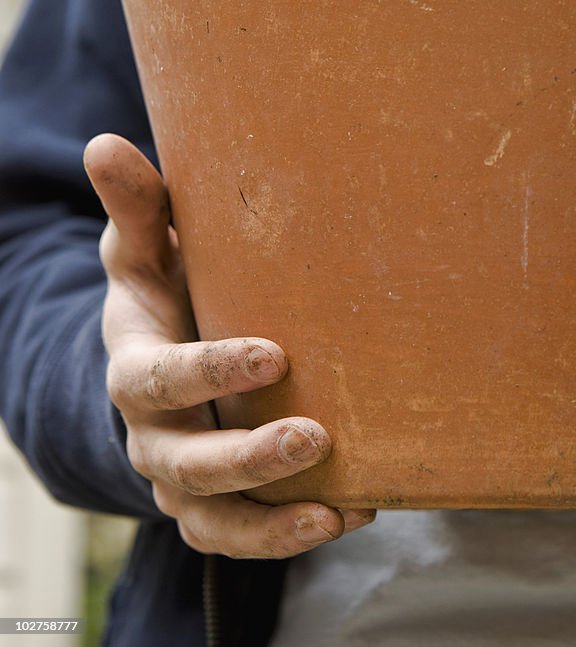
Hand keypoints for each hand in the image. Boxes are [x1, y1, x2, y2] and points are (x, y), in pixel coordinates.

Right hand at [85, 134, 374, 558]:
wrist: (162, 369)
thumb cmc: (166, 299)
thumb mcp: (147, 255)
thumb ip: (140, 211)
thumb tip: (110, 144)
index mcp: (136, 370)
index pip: (160, 380)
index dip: (211, 372)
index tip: (274, 354)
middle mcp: (153, 436)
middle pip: (187, 464)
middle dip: (249, 456)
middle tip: (314, 437)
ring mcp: (181, 481)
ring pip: (213, 520)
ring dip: (274, 522)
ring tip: (338, 511)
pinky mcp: (211, 509)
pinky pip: (241, 538)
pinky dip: (288, 536)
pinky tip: (352, 514)